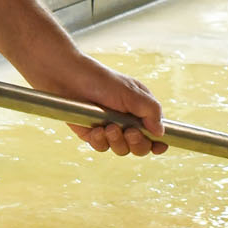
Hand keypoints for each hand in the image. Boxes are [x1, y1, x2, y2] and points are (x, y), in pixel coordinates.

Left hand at [23, 52, 167, 156]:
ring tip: (108, 127)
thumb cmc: (100, 79)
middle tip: (130, 132)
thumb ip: (151, 111)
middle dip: (138, 143)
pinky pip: (102, 147)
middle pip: (141, 147)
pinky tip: (95, 129)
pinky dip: (100, 141)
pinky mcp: (92, 134)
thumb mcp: (131, 92)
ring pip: (122, 150)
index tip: (158, 146)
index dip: (159, 143)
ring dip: (118, 142)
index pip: (156, 132)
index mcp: (141, 109)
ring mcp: (110, 128)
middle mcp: (127, 121)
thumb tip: (161, 133)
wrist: (66, 77)